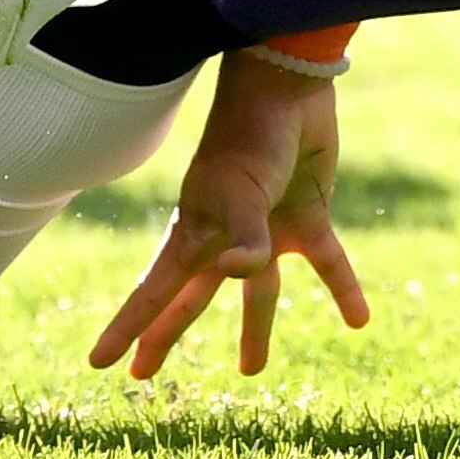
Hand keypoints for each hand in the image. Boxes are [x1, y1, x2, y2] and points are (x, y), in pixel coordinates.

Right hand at [91, 53, 369, 378]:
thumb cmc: (251, 134)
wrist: (290, 85)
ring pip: (258, 292)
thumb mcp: (242, 189)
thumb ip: (244, 237)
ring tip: (251, 370)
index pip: (155, 291)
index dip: (131, 328)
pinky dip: (342, 289)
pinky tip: (359, 320)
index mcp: (196, 231)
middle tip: (142, 373)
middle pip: (192, 297)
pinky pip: (327, 263)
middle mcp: (224, 236)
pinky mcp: (307, 216)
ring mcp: (266, 228)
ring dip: (255, 329)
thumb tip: (235, 271)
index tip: (99, 364)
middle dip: (167, 334)